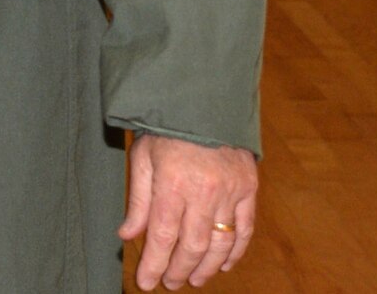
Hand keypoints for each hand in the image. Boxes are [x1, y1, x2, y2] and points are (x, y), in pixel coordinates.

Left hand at [121, 134, 257, 288]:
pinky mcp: (249, 188)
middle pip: (192, 245)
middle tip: (171, 283)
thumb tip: (127, 235)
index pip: (162, 236)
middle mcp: (204, 191)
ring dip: (207, 267)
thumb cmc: (166, 129)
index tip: (147, 282)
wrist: (203, 101)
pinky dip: (235, 251)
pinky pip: (245, 228)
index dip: (154, 263)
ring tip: (194, 279)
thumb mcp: (142, 158)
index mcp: (172, 183)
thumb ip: (138, 200)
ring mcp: (231, 191)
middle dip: (179, 269)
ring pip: (220, 242)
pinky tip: (225, 264)